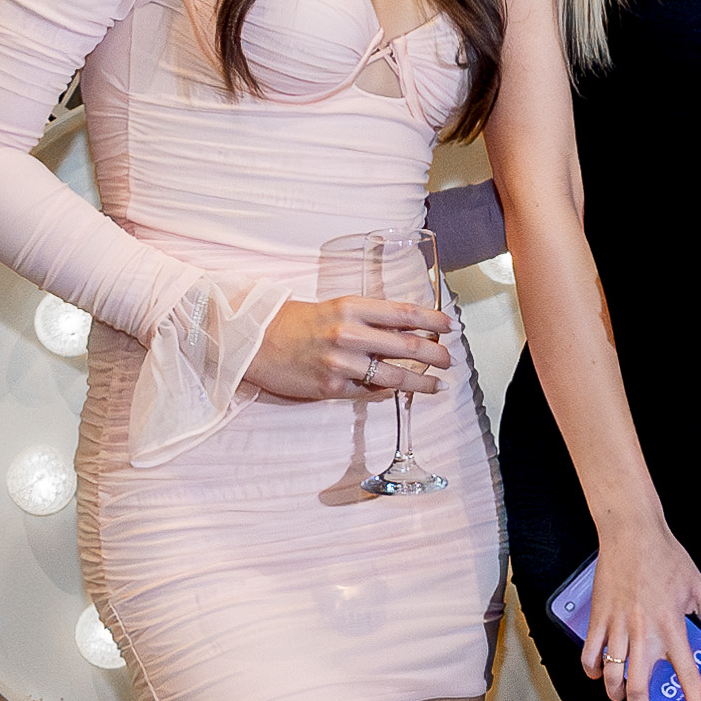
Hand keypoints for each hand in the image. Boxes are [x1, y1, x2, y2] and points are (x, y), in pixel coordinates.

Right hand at [246, 292, 451, 403]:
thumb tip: (404, 328)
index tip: (449, 326)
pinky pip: (369, 393)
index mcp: (350, 307)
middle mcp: (348, 333)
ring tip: (437, 385)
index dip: (432, 320)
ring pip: (394, 376)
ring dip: (421, 382)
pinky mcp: (331, 387)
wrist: (252, 341)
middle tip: (449, 360)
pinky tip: (400, 393)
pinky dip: (388, 393)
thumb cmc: (290, 322)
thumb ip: (367, 318)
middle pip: (407, 345)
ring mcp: (340, 363)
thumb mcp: (332, 308)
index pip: (403, 312)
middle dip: (435, 354)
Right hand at [577, 518, 700, 700]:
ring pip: (612, 679)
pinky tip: (600, 673)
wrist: (632, 534)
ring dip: (617, 695)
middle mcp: (644, 633)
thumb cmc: (668, 557)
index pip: (687, 677)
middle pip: (637, 691)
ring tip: (623, 695)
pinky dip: (593, 672)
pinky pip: (590, 658)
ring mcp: (617, 628)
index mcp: (673, 627)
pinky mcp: (598, 619)